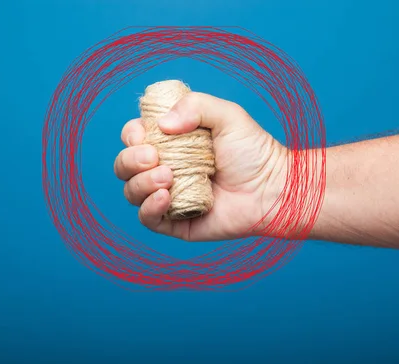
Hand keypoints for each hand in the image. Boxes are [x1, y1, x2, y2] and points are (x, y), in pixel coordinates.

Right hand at [114, 92, 287, 240]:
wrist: (273, 188)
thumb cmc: (253, 151)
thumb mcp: (227, 115)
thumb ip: (195, 106)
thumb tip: (162, 125)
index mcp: (172, 142)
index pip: (134, 137)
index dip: (132, 135)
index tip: (146, 135)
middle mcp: (165, 168)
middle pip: (125, 165)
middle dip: (131, 160)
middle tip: (154, 157)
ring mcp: (169, 196)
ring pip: (131, 192)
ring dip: (140, 183)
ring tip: (168, 176)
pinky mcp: (176, 222)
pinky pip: (147, 219)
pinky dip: (149, 207)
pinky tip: (166, 197)